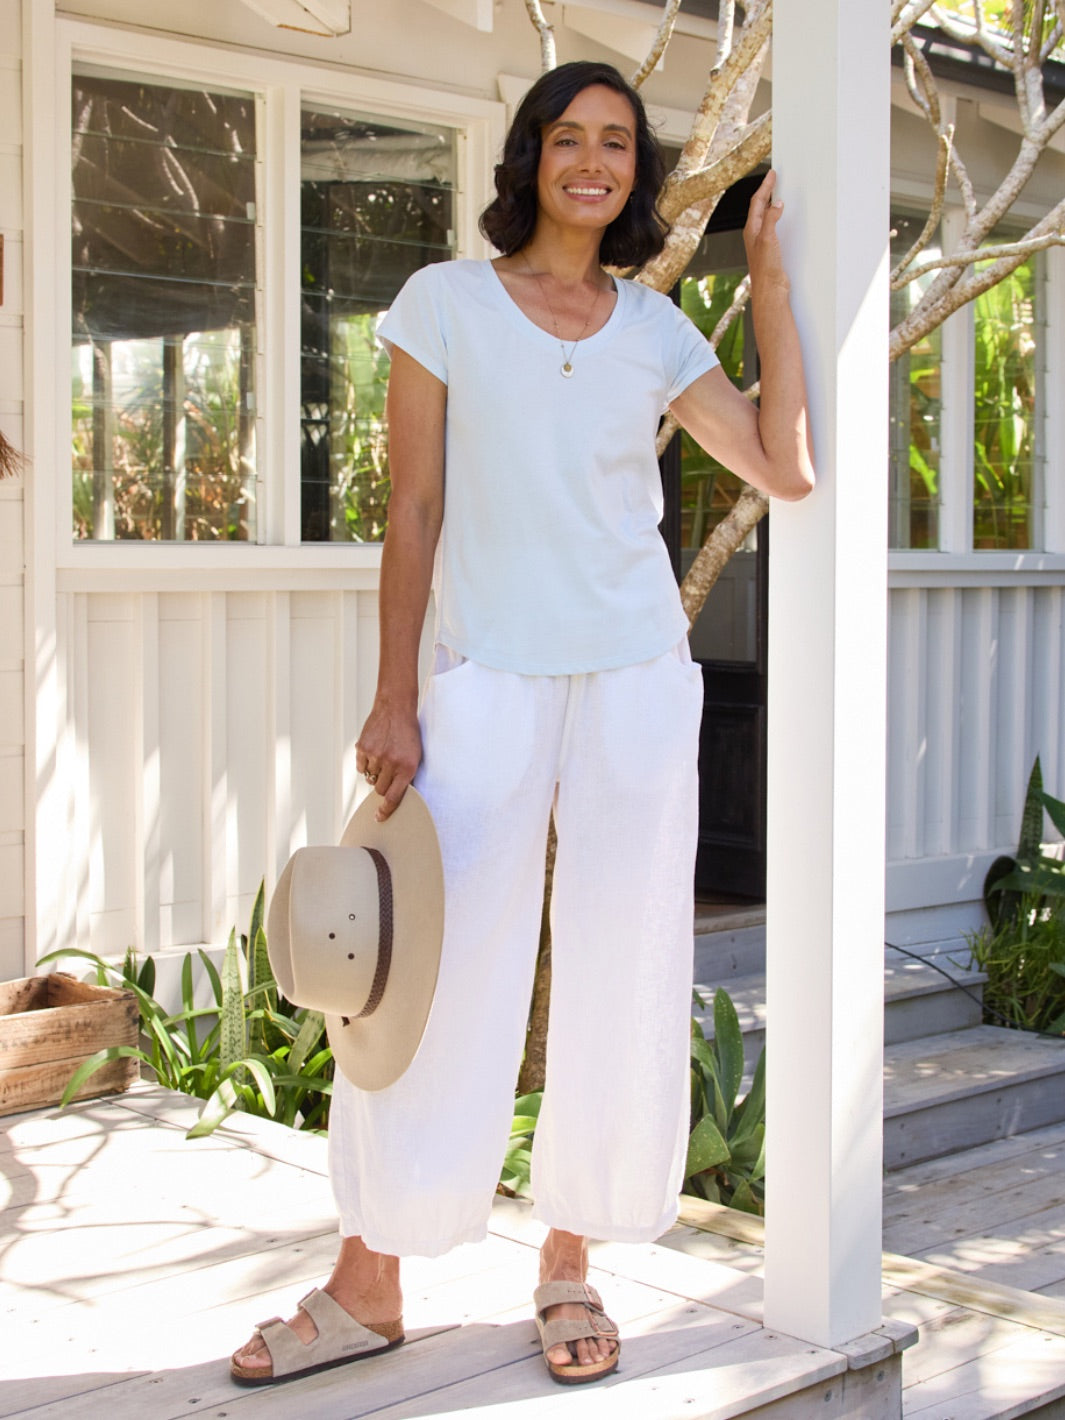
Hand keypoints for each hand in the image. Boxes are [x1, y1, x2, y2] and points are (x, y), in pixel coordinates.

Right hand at [355, 698, 422, 821]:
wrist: (396, 708)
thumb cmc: (408, 733)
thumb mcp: (415, 755)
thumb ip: (406, 775)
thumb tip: (395, 795)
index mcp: (407, 767)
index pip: (394, 797)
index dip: (386, 811)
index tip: (379, 817)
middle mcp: (391, 763)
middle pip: (380, 790)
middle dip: (382, 785)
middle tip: (386, 773)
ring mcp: (376, 755)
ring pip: (369, 778)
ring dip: (375, 773)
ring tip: (383, 757)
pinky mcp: (363, 748)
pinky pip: (361, 767)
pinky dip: (365, 764)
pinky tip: (373, 752)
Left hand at [743, 169, 788, 295]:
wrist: (770, 290)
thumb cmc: (765, 268)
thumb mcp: (768, 238)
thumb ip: (771, 219)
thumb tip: (776, 203)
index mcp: (752, 230)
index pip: (757, 201)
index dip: (765, 186)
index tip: (772, 174)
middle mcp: (755, 235)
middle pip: (759, 207)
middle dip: (767, 192)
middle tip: (774, 179)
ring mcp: (762, 242)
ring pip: (766, 217)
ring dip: (771, 204)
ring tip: (778, 193)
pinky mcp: (770, 249)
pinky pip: (773, 227)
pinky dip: (778, 217)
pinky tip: (784, 218)